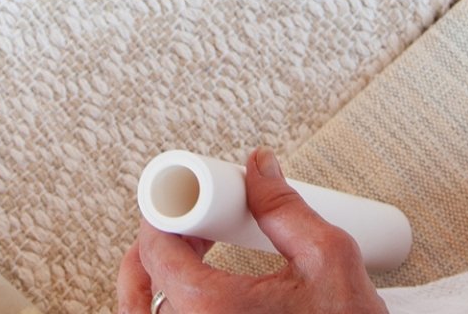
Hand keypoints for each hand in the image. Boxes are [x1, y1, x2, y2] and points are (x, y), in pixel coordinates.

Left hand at [116, 148, 389, 313]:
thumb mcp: (328, 258)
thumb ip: (285, 207)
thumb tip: (260, 169)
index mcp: (212, 311)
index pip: (156, 252)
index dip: (162, 215)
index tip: (176, 201)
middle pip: (138, 290)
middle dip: (157, 247)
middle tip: (188, 224)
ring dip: (156, 284)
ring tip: (191, 254)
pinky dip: (171, 309)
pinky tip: (199, 293)